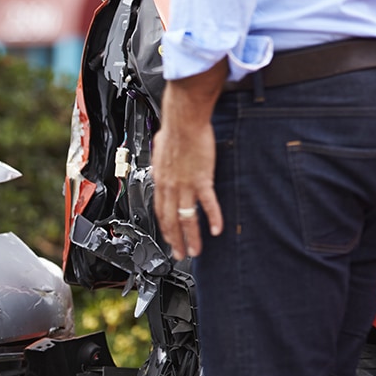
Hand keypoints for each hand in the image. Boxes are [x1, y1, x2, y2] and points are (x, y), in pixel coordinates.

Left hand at [152, 67, 226, 259]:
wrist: (184, 120)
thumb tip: (161, 162)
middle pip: (170, 220)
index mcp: (161, 180)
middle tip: (179, 254)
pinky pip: (207, 203)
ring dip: (191, 237)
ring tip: (195, 250)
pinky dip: (213, 218)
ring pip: (186, 218)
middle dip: (175, 240)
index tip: (168, 238)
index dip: (164, 227)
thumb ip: (162, 162)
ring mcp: (185, 185)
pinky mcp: (201, 179)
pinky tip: (216, 229)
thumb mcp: (161, 150)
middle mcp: (170, 186)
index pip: (159, 211)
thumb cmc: (174, 130)